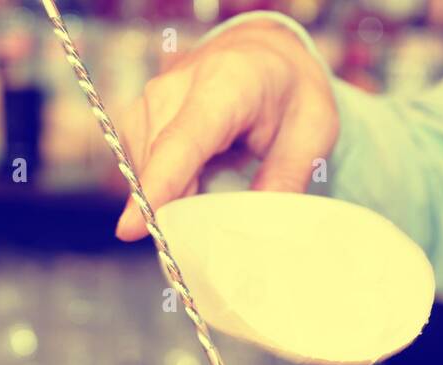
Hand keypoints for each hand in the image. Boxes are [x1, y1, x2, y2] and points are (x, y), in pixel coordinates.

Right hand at [113, 21, 337, 239]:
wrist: (265, 54)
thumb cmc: (289, 90)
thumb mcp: (312, 132)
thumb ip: (286, 179)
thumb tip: (258, 231)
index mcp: (225, 84)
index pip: (181, 143)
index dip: (157, 188)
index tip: (130, 229)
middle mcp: (176, 87)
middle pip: (158, 167)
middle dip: (179, 209)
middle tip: (222, 224)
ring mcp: (150, 100)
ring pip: (146, 174)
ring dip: (177, 197)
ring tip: (221, 182)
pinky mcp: (139, 117)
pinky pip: (144, 170)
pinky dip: (169, 186)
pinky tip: (201, 176)